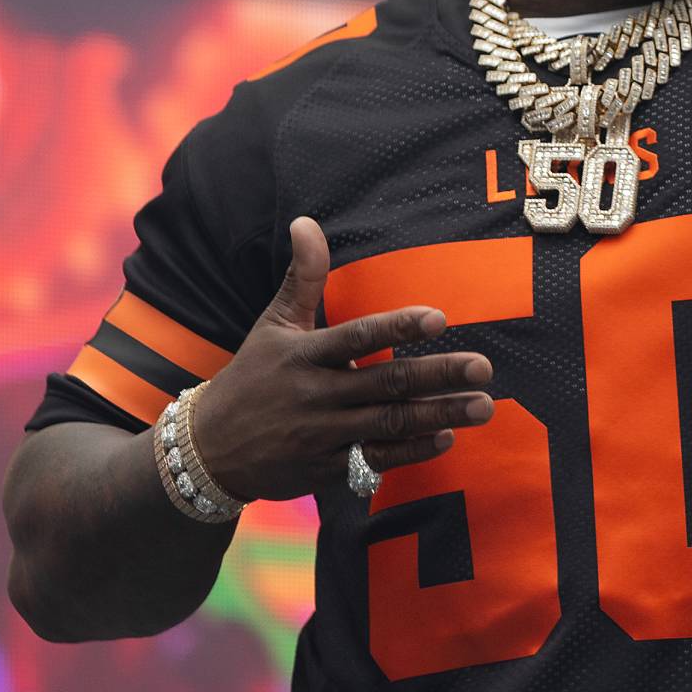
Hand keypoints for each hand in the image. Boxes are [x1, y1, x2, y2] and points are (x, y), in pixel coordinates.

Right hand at [189, 217, 494, 500]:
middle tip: (483, 368)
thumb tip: (305, 221)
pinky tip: (445, 439)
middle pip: (385, 383)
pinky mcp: (325, 471)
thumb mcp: (272, 325)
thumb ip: (302, 277)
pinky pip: (375, 462)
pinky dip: (410, 451)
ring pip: (389, 424)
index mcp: (303, 355)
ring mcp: (321, 436)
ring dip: (439, 416)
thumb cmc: (251, 377)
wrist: (208, 450)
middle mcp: (315, 395)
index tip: (439, 318)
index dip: (397, 328)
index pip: (357, 336)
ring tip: (482, 406)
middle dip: (438, 376)